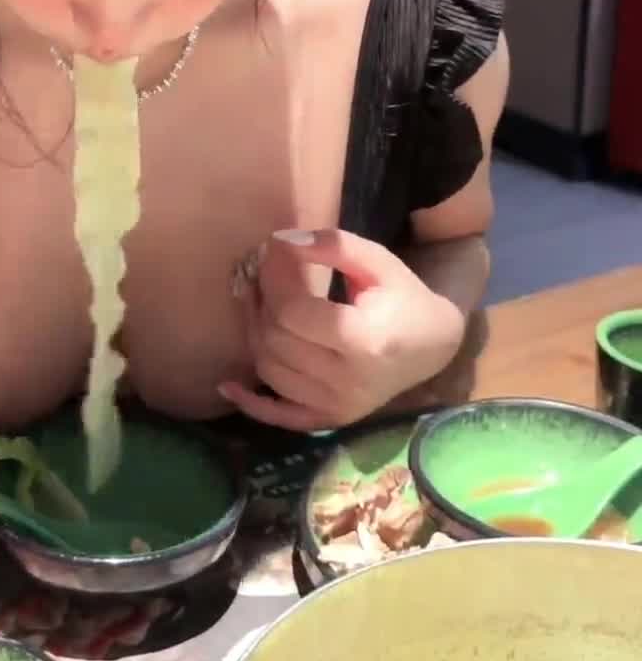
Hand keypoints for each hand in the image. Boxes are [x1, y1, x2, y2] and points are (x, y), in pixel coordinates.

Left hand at [220, 228, 464, 431]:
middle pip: (276, 340)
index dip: (273, 279)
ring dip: (254, 334)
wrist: (431, 346)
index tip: (271, 252)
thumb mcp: (377, 261)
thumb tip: (279, 241)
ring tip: (257, 304)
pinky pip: (278, 417)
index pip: (292, 312)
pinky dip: (250, 402)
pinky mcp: (329, 419)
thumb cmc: (404, 298)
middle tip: (259, 275)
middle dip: (260, 302)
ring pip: (270, 370)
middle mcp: (348, 382)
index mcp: (364, 340)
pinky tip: (228, 384)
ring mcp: (337, 407)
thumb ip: (332, 245)